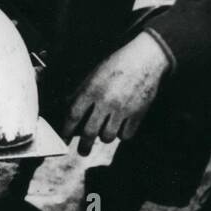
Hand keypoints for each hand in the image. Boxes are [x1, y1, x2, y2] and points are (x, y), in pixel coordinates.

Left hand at [64, 33, 170, 152]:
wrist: (146, 59)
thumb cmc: (117, 64)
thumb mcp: (95, 74)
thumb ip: (81, 92)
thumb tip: (67, 107)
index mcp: (92, 89)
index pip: (73, 115)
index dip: (66, 131)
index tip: (64, 140)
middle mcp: (106, 101)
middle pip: (89, 133)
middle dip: (84, 147)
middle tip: (83, 151)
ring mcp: (123, 109)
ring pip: (108, 137)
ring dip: (105, 137)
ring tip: (105, 131)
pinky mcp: (138, 114)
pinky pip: (125, 135)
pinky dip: (122, 134)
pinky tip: (121, 126)